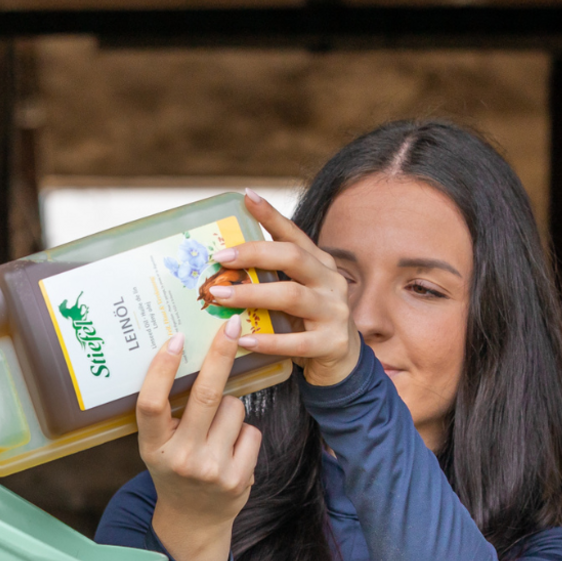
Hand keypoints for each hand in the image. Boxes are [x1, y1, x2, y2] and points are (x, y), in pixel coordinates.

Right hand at [137, 317, 262, 560]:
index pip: (152, 404)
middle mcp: (181, 458)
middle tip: (230, 326)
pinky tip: (231, 451)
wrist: (193, 520)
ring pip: (235, 408)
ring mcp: (212, 469)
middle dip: (219, 355)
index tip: (176, 338)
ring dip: (230, 409)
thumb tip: (189, 355)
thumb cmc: (174, 470)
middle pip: (205, 396)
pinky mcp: (238, 477)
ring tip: (217, 432)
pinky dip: (243, 433)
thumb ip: (168, 414)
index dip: (162, 369)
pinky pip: (251, 431)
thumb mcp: (157, 446)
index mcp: (153, 447)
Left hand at [207, 189, 359, 387]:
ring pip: (292, 296)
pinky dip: (268, 341)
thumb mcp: (292, 296)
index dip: (271, 216)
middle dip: (254, 254)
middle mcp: (330, 282)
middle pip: (293, 258)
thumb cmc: (306, 325)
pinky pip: (296, 342)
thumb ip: (270, 280)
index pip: (293, 235)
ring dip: (252, 295)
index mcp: (319, 265)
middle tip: (220, 258)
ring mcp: (334, 312)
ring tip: (220, 296)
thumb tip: (222, 268)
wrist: (341, 364)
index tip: (246, 197)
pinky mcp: (332, 343)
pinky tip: (243, 340)